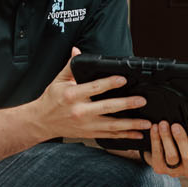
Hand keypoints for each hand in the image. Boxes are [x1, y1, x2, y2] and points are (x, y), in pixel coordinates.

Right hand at [35, 48, 152, 141]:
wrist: (41, 122)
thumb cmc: (51, 100)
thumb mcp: (58, 80)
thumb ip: (70, 66)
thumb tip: (77, 51)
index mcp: (72, 95)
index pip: (94, 87)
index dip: (110, 83)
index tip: (124, 79)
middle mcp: (80, 111)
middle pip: (107, 108)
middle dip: (126, 104)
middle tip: (142, 101)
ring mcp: (86, 125)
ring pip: (112, 126)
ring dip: (131, 125)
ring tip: (146, 123)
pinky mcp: (89, 133)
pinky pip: (110, 135)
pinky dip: (124, 136)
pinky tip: (137, 134)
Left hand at [142, 121, 187, 177]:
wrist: (163, 153)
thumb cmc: (182, 143)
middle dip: (181, 140)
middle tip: (175, 126)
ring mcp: (174, 171)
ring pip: (172, 156)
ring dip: (167, 138)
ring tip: (163, 125)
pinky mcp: (160, 168)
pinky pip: (157, 154)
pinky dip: (155, 139)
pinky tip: (155, 129)